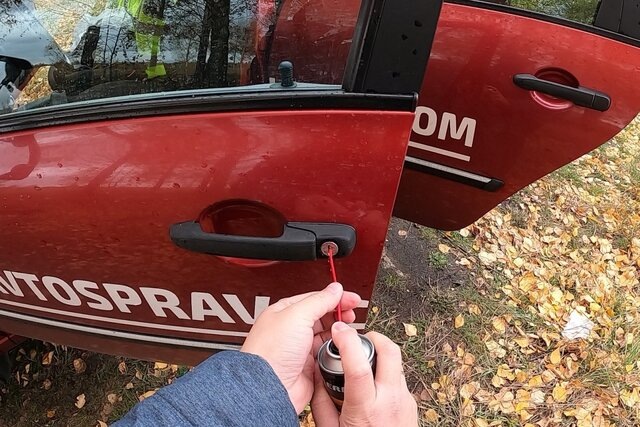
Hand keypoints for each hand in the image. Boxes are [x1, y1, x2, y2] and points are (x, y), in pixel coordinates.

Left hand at [240, 282, 360, 413]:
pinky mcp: (308, 366)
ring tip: (347, 331)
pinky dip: (335, 351)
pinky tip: (340, 348)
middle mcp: (292, 330)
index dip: (334, 298)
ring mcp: (300, 348)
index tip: (352, 299)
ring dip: (338, 333)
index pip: (315, 299)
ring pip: (326, 336)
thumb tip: (334, 289)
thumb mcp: (297, 316)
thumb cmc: (271, 351)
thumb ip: (319, 300)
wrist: (269, 387)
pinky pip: (327, 355)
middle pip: (322, 316)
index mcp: (285, 312)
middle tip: (352, 314)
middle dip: (338, 314)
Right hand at [311, 323, 417, 425]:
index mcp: (365, 408)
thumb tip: (316, 375)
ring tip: (362, 362)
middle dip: (374, 335)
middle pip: (391, 350)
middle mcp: (390, 400)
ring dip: (380, 354)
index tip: (337, 330)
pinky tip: (372, 385)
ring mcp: (404, 400)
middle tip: (358, 337)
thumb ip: (321, 401)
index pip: (358, 365)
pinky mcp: (411, 403)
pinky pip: (399, 378)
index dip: (347, 340)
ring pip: (396, 362)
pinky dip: (385, 373)